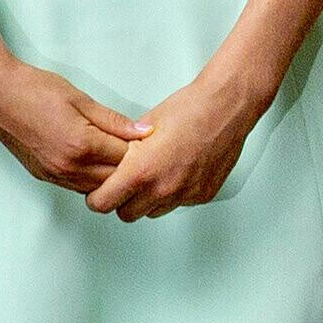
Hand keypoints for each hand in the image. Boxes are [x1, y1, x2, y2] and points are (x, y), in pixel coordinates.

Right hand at [0, 53, 135, 200]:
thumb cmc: (35, 89)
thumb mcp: (80, 98)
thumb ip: (113, 120)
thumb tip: (145, 132)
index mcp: (82, 144)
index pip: (126, 158)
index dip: (139, 148)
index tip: (143, 138)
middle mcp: (69, 166)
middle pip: (114, 179)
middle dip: (127, 165)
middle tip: (131, 147)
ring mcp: (54, 174)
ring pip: (96, 188)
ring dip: (108, 175)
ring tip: (112, 154)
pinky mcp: (43, 175)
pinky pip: (77, 186)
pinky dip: (90, 177)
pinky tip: (92, 160)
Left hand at [83, 68, 265, 221]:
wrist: (226, 108)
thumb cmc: (187, 110)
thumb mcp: (141, 128)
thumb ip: (123, 152)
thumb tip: (112, 163)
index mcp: (141, 171)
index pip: (104, 203)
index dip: (96, 198)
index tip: (97, 192)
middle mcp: (164, 189)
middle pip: (126, 214)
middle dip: (121, 200)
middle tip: (122, 183)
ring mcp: (186, 194)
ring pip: (153, 211)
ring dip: (147, 200)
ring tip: (151, 175)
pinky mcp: (203, 195)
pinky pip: (178, 204)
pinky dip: (171, 194)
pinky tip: (174, 172)